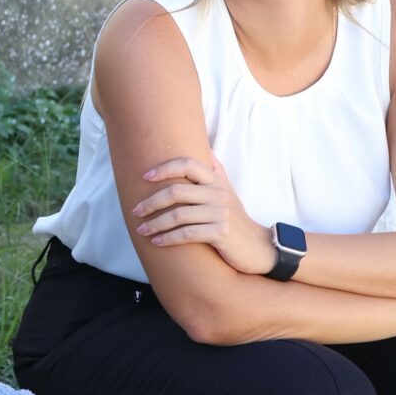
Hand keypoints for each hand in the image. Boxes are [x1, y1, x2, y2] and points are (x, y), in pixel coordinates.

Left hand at [131, 155, 275, 274]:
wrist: (259, 247)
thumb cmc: (236, 218)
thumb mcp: (228, 191)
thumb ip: (216, 170)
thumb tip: (205, 147)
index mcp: (216, 180)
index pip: (187, 164)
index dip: (164, 168)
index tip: (144, 177)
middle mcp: (218, 193)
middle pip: (176, 191)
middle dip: (151, 201)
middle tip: (136, 211)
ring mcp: (220, 213)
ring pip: (178, 214)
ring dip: (156, 223)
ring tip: (141, 230)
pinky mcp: (221, 232)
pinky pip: (187, 234)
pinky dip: (168, 238)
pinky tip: (157, 242)